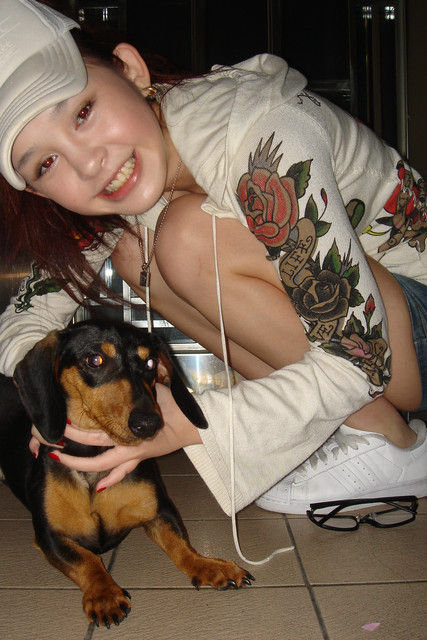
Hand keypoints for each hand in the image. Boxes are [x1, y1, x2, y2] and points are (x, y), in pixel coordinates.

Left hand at [29, 384, 202, 491]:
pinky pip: (123, 471)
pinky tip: (99, 487)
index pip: (94, 434)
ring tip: (59, 460)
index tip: (58, 424)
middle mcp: (127, 444)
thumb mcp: (156, 390)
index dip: (74, 432)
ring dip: (80, 464)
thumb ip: (139, 385)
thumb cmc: (177, 407)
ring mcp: (133, 453)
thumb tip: (133, 366)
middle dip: (68, 442)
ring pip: (102, 464)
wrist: (195, 425)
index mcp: (128, 429)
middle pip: (92, 445)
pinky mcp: (141, 456)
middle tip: (48, 439)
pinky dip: (110, 480)